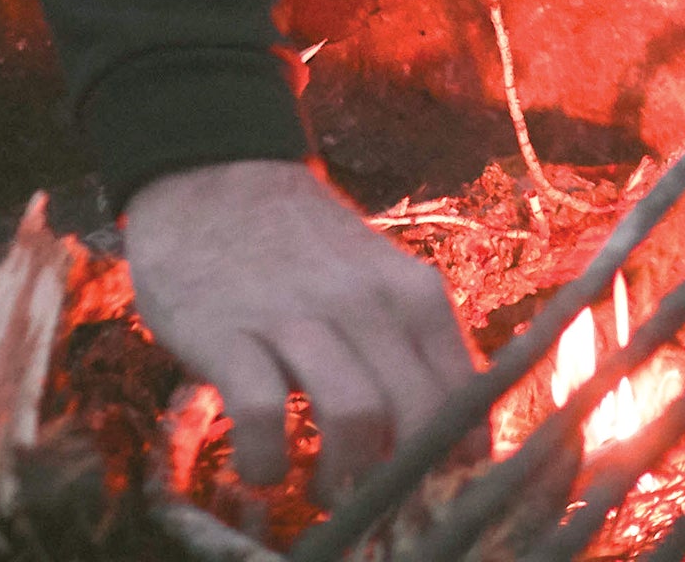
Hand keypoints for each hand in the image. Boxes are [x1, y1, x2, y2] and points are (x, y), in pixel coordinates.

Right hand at [121, 158, 479, 495]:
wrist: (218, 180)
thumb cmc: (306, 252)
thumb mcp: (381, 284)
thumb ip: (415, 347)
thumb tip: (454, 435)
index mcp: (416, 295)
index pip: (465, 396)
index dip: (456, 460)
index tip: (435, 492)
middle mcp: (369, 305)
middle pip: (418, 417)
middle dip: (402, 482)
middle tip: (373, 504)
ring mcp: (299, 318)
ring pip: (355, 419)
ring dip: (341, 480)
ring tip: (321, 490)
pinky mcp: (230, 334)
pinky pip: (262, 415)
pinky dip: (265, 460)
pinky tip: (262, 464)